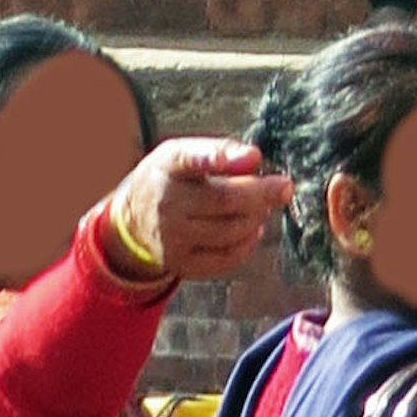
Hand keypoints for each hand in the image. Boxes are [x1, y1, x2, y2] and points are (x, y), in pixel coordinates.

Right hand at [102, 137, 293, 285]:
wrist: (132, 221)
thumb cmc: (169, 179)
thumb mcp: (180, 153)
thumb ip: (216, 151)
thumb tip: (255, 159)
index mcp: (167, 165)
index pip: (191, 158)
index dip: (222, 157)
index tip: (255, 156)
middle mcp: (167, 203)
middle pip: (225, 200)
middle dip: (262, 193)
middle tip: (284, 187)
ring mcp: (173, 238)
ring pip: (231, 230)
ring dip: (256, 217)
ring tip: (262, 206)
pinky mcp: (182, 265)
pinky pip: (226, 258)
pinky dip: (247, 244)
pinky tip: (252, 229)